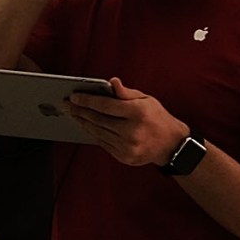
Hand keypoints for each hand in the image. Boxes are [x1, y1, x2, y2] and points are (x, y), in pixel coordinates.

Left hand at [65, 79, 189, 167]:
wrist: (171, 144)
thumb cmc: (157, 118)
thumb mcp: (146, 100)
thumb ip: (126, 93)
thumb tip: (111, 82)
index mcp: (137, 113)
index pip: (105, 105)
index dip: (87, 100)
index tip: (74, 96)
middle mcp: (132, 131)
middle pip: (98, 120)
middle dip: (80, 111)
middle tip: (67, 105)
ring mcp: (127, 146)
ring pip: (97, 132)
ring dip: (83, 123)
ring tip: (74, 115)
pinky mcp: (124, 157)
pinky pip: (103, 143)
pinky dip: (93, 134)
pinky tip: (87, 126)